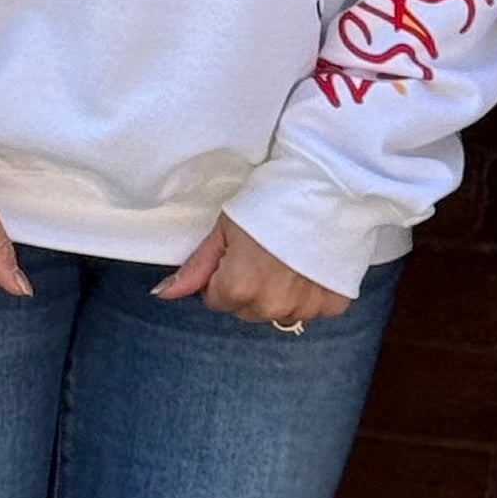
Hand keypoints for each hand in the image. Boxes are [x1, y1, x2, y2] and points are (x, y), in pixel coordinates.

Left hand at [155, 215, 352, 327]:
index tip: (238, 251)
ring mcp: (306, 308)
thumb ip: (196, 267)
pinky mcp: (333, 304)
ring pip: (279, 312)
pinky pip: (312, 309)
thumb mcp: (225, 228)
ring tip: (290, 258)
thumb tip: (163, 293)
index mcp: (239, 288)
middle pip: (247, 309)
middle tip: (264, 252)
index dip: (222, 275)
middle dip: (250, 287)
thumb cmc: (272, 198)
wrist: (329, 185)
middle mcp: (272, 306)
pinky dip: (310, 292)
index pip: (217, 300)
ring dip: (280, 293)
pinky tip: (311, 265)